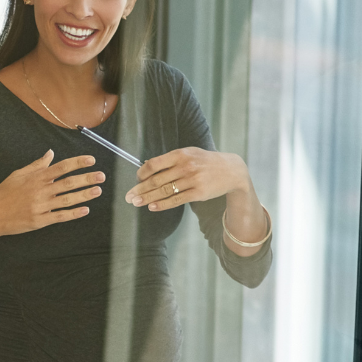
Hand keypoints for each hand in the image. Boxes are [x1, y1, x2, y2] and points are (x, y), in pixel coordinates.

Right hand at [0, 151, 103, 239]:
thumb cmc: (3, 194)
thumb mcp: (17, 175)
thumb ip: (36, 165)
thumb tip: (50, 153)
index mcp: (35, 178)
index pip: (61, 167)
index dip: (78, 163)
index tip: (91, 160)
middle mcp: (40, 191)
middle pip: (68, 183)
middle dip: (87, 178)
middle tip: (101, 176)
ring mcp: (40, 207)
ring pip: (67, 200)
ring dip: (84, 195)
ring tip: (97, 191)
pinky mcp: (39, 221)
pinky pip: (60, 216)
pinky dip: (73, 213)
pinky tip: (85, 210)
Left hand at [125, 147, 247, 210]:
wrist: (232, 170)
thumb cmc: (206, 162)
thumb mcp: (190, 153)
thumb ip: (170, 160)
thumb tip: (147, 168)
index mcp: (180, 154)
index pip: (154, 164)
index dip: (142, 173)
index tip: (136, 179)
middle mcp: (185, 166)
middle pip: (156, 180)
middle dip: (140, 189)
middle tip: (129, 196)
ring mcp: (192, 180)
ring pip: (164, 191)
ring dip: (147, 198)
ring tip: (136, 203)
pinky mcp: (198, 193)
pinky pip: (176, 200)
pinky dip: (162, 204)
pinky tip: (152, 207)